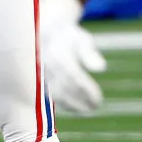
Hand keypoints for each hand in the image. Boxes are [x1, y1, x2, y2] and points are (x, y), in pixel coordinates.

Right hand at [40, 0, 106, 114]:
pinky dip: (64, 103)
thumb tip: (101, 68)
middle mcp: (48, 64)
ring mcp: (43, 72)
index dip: (86, 90)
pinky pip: (51, 95)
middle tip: (96, 106)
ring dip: (72, 105)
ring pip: (57, 94)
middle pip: (66, 87)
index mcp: (59, 52)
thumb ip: (90, 53)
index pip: (74, 76)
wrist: (47, 31)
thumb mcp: (82, 39)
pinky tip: (76, 108)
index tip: (98, 99)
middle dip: (81, 99)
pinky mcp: (40, 78)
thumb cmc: (70, 36)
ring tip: (87, 110)